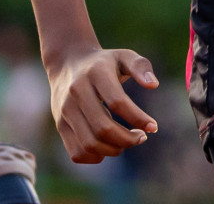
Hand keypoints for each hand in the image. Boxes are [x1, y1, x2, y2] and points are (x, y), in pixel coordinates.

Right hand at [45, 43, 159, 162]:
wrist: (67, 63)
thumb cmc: (104, 63)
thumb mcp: (124, 56)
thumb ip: (141, 66)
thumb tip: (153, 85)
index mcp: (96, 73)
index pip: (117, 102)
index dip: (138, 118)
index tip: (153, 126)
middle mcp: (77, 92)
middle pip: (103, 128)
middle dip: (128, 139)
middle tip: (141, 137)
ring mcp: (65, 110)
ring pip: (89, 144)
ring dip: (114, 150)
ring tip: (126, 142)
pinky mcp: (60, 125)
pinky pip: (77, 152)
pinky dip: (96, 157)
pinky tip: (108, 147)